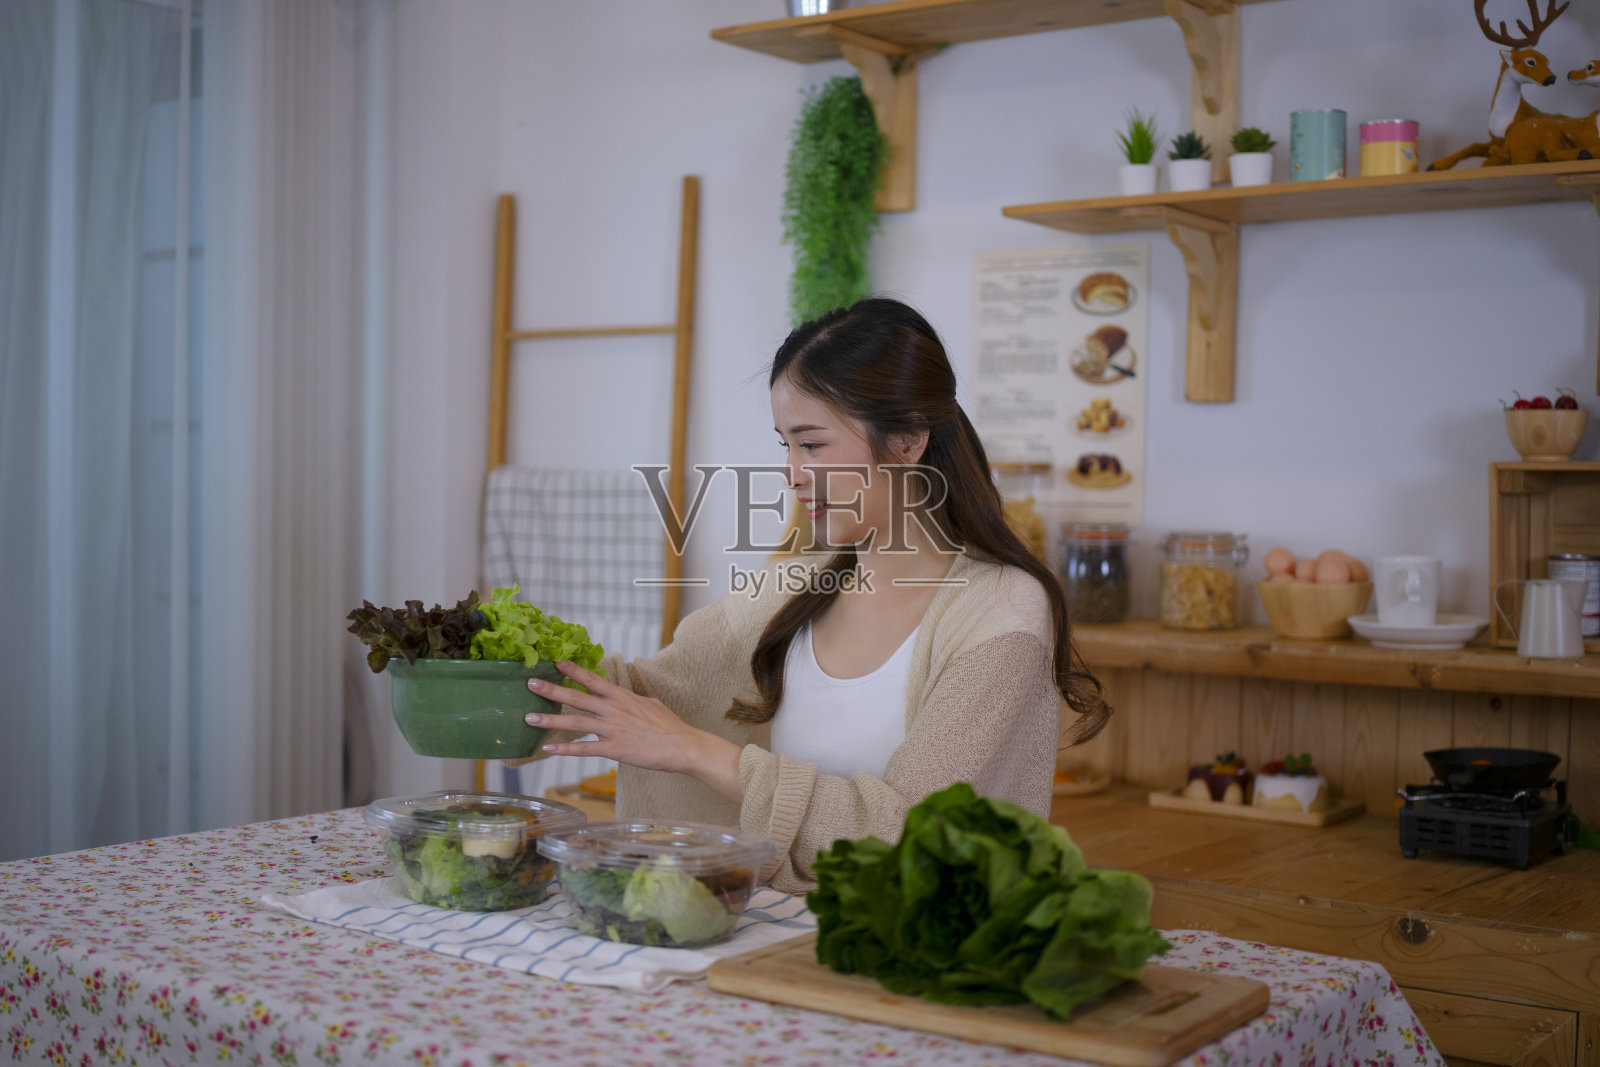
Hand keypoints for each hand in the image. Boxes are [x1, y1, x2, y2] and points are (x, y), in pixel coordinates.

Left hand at [527, 662, 743, 800]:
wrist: (683, 746)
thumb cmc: (669, 727)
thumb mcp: (651, 704)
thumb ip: (633, 700)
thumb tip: (627, 698)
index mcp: (622, 696)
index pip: (592, 679)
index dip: (572, 670)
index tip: (554, 661)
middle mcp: (613, 709)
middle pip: (576, 697)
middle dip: (551, 690)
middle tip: (530, 684)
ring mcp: (612, 729)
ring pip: (575, 722)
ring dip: (549, 720)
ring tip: (529, 718)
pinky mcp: (614, 749)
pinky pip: (584, 749)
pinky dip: (565, 749)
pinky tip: (548, 749)